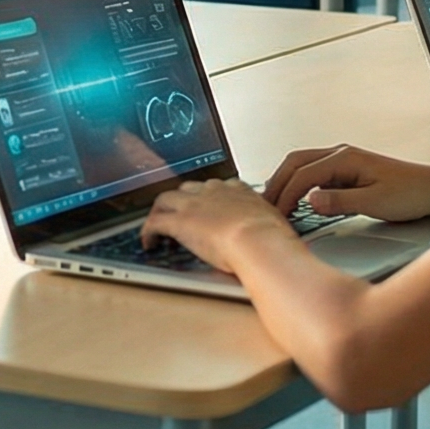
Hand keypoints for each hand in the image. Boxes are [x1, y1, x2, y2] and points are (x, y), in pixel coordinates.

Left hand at [141, 179, 298, 273]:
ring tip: (157, 224)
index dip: (209, 196)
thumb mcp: (276, 225)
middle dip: (181, 199)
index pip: (217, 187)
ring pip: (166, 199)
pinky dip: (148, 231)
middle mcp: (213, 192)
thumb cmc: (272, 237)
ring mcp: (194, 204)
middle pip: (189, 188)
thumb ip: (271, 228)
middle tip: (178, 213)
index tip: (208, 205)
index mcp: (238, 191)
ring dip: (160, 211)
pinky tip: (148, 241)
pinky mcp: (179, 221)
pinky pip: (155, 222)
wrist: (258, 241)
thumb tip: (280, 240)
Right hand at [264, 144, 429, 222]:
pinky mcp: (346, 171)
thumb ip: (340, 201)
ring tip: (274, 205)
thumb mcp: (375, 202)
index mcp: (345, 158)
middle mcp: (341, 154)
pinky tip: (295, 200)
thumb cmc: (411, 194)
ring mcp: (343, 161)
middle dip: (277, 184)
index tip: (276, 215)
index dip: (286, 195)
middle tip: (264, 208)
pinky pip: (313, 173)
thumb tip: (310, 200)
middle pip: (295, 162)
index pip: (303, 175)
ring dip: (285, 182)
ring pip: (302, 165)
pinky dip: (298, 185)